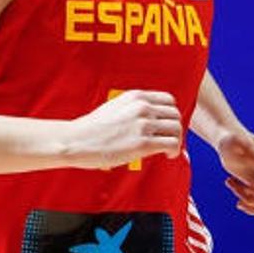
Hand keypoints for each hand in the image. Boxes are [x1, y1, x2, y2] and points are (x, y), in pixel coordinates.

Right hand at [64, 90, 183, 169]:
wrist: (76, 140)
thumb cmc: (91, 129)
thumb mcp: (114, 107)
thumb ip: (132, 109)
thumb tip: (147, 120)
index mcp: (135, 96)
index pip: (169, 100)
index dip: (170, 114)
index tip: (166, 125)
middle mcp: (142, 107)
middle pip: (175, 115)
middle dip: (174, 128)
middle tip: (167, 139)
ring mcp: (143, 124)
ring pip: (176, 129)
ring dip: (176, 140)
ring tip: (168, 149)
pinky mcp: (143, 142)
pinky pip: (172, 144)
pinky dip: (174, 151)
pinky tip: (167, 155)